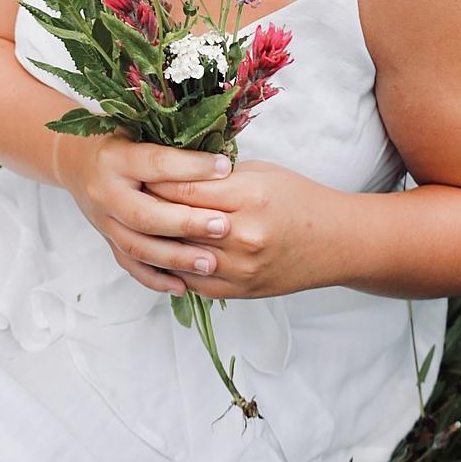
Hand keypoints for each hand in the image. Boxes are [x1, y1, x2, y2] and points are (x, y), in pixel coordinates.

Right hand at [57, 131, 236, 294]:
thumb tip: (220, 158)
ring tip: (210, 263)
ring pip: (137, 246)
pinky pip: (130, 265)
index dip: (191, 167)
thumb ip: (172, 142)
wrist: (76, 162)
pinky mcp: (107, 240)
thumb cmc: (120, 141)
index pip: (155, 164)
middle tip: (223, 226)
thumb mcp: (139, 129)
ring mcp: (103, 221)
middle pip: (144, 214)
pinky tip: (183, 286)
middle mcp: (105, 192)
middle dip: (186, 223)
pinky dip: (156, 279)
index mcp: (115, 158)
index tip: (224, 169)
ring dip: (175, 258)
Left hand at [144, 159, 318, 299]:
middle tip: (126, 193)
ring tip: (134, 222)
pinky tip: (156, 252)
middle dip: (147, 206)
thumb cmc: (298, 199)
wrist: (335, 242)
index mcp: (248, 198)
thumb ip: (216, 175)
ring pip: (177, 254)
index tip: (135, 170)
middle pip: (176, 221)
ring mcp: (239, 269)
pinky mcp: (237, 291)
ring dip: (154, 239)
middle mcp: (242, 236)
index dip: (154, 179)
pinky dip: (170, 267)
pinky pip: (190, 282)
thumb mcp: (260, 172)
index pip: (184, 188)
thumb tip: (171, 170)